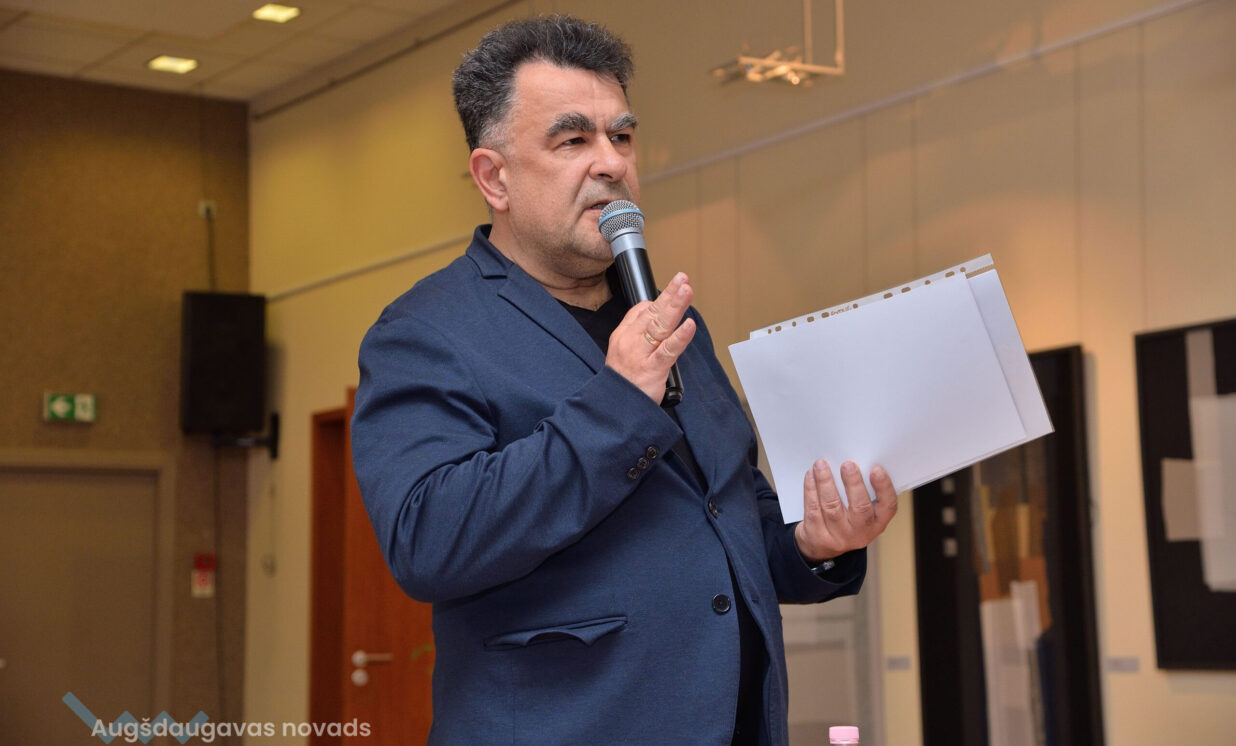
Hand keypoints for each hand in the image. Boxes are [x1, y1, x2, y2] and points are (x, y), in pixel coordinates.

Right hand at [605, 272, 695, 401]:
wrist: (615, 407)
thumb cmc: (624, 380)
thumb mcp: (623, 350)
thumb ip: (639, 331)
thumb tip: (655, 312)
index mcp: (623, 334)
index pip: (641, 310)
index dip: (660, 299)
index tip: (676, 287)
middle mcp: (631, 341)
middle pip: (653, 312)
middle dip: (670, 294)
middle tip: (683, 279)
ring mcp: (641, 354)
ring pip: (660, 326)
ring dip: (675, 306)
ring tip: (687, 291)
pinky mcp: (652, 369)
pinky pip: (668, 351)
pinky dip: (680, 337)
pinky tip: (689, 326)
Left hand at [795, 459, 898, 563]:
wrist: (821, 546)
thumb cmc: (845, 519)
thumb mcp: (861, 511)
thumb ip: (862, 490)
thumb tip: (853, 462)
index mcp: (877, 522)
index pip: (888, 506)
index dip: (884, 488)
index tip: (876, 470)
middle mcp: (861, 532)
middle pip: (860, 508)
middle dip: (853, 484)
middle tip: (847, 464)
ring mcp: (838, 536)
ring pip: (832, 506)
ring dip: (826, 482)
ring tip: (821, 464)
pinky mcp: (817, 535)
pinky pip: (813, 509)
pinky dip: (811, 490)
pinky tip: (811, 476)